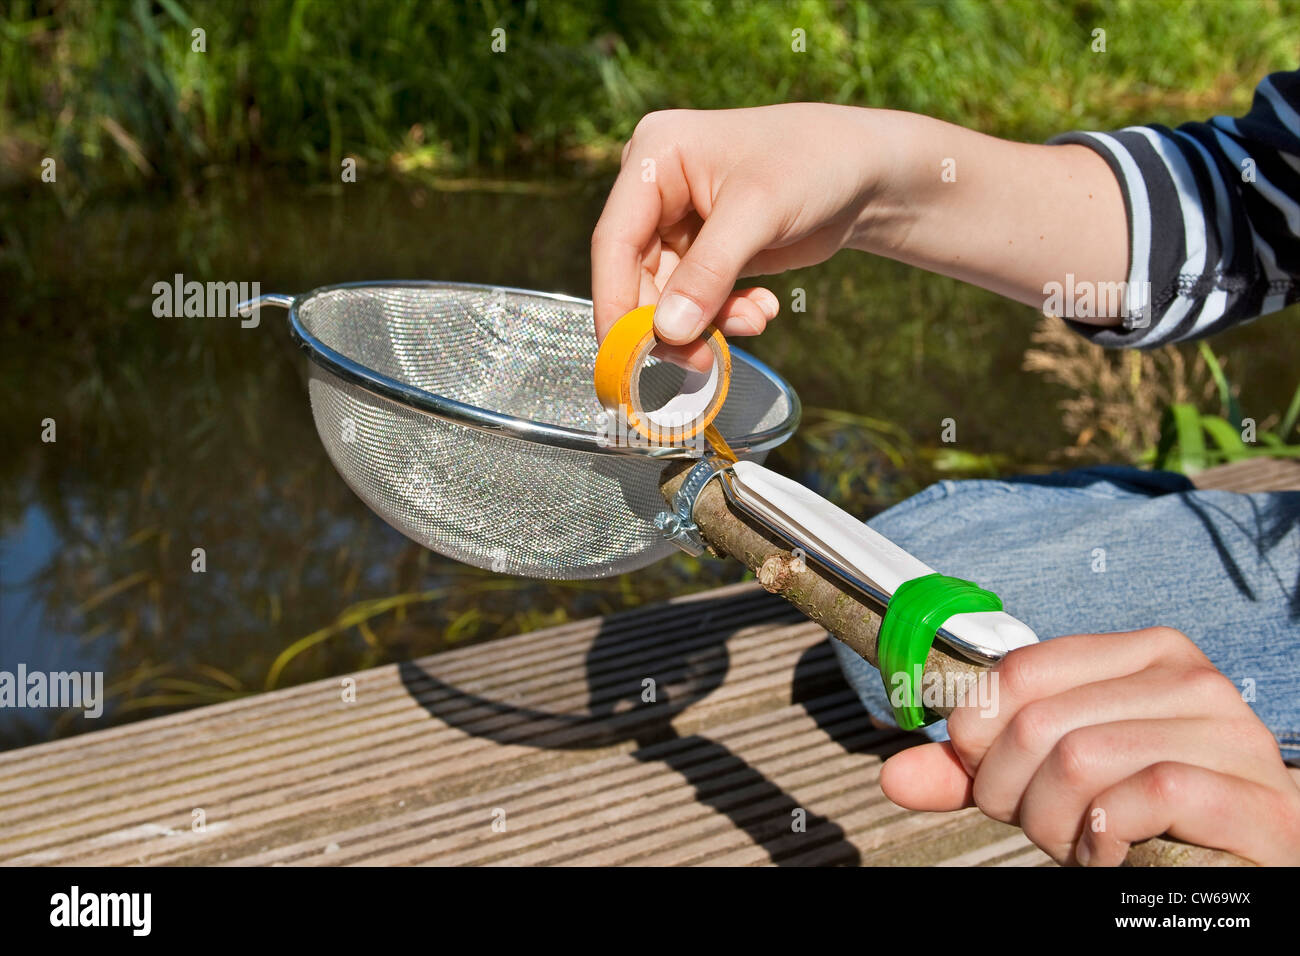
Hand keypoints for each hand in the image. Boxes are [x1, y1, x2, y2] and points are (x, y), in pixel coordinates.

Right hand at [590, 104, 1127, 369]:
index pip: (614, 240)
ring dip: (705, 323)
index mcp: (654, 156)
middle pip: (635, 275)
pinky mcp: (705, 251)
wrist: (868, 171)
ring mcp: (678, 222)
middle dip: (668, 323)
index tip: (626, 356)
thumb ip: (708, 274)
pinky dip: (722, 316)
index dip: (615, 302)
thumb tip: (667, 334)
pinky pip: (695, 300)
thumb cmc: (815, 164)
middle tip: (700, 362)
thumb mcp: (758, 213)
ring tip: (753, 322)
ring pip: (666, 296)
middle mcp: (656, 189)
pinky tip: (761, 310)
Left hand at [879, 626, 1299, 864]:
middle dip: (1012, 791)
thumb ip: (975, 771)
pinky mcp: (1249, 795)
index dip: (980, 734)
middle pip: (1039, 721)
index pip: (1017, 672)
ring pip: (1080, 759)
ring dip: (1055, 822)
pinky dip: (1105, 836)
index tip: (988, 774)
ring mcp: (1228, 733)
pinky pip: (1139, 797)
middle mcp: (1189, 677)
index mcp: (1140, 654)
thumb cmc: (1143, 816)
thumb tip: (893, 774)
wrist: (1241, 866)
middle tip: (1036, 823)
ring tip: (1076, 841)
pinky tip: (1114, 850)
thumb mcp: (1047, 780)